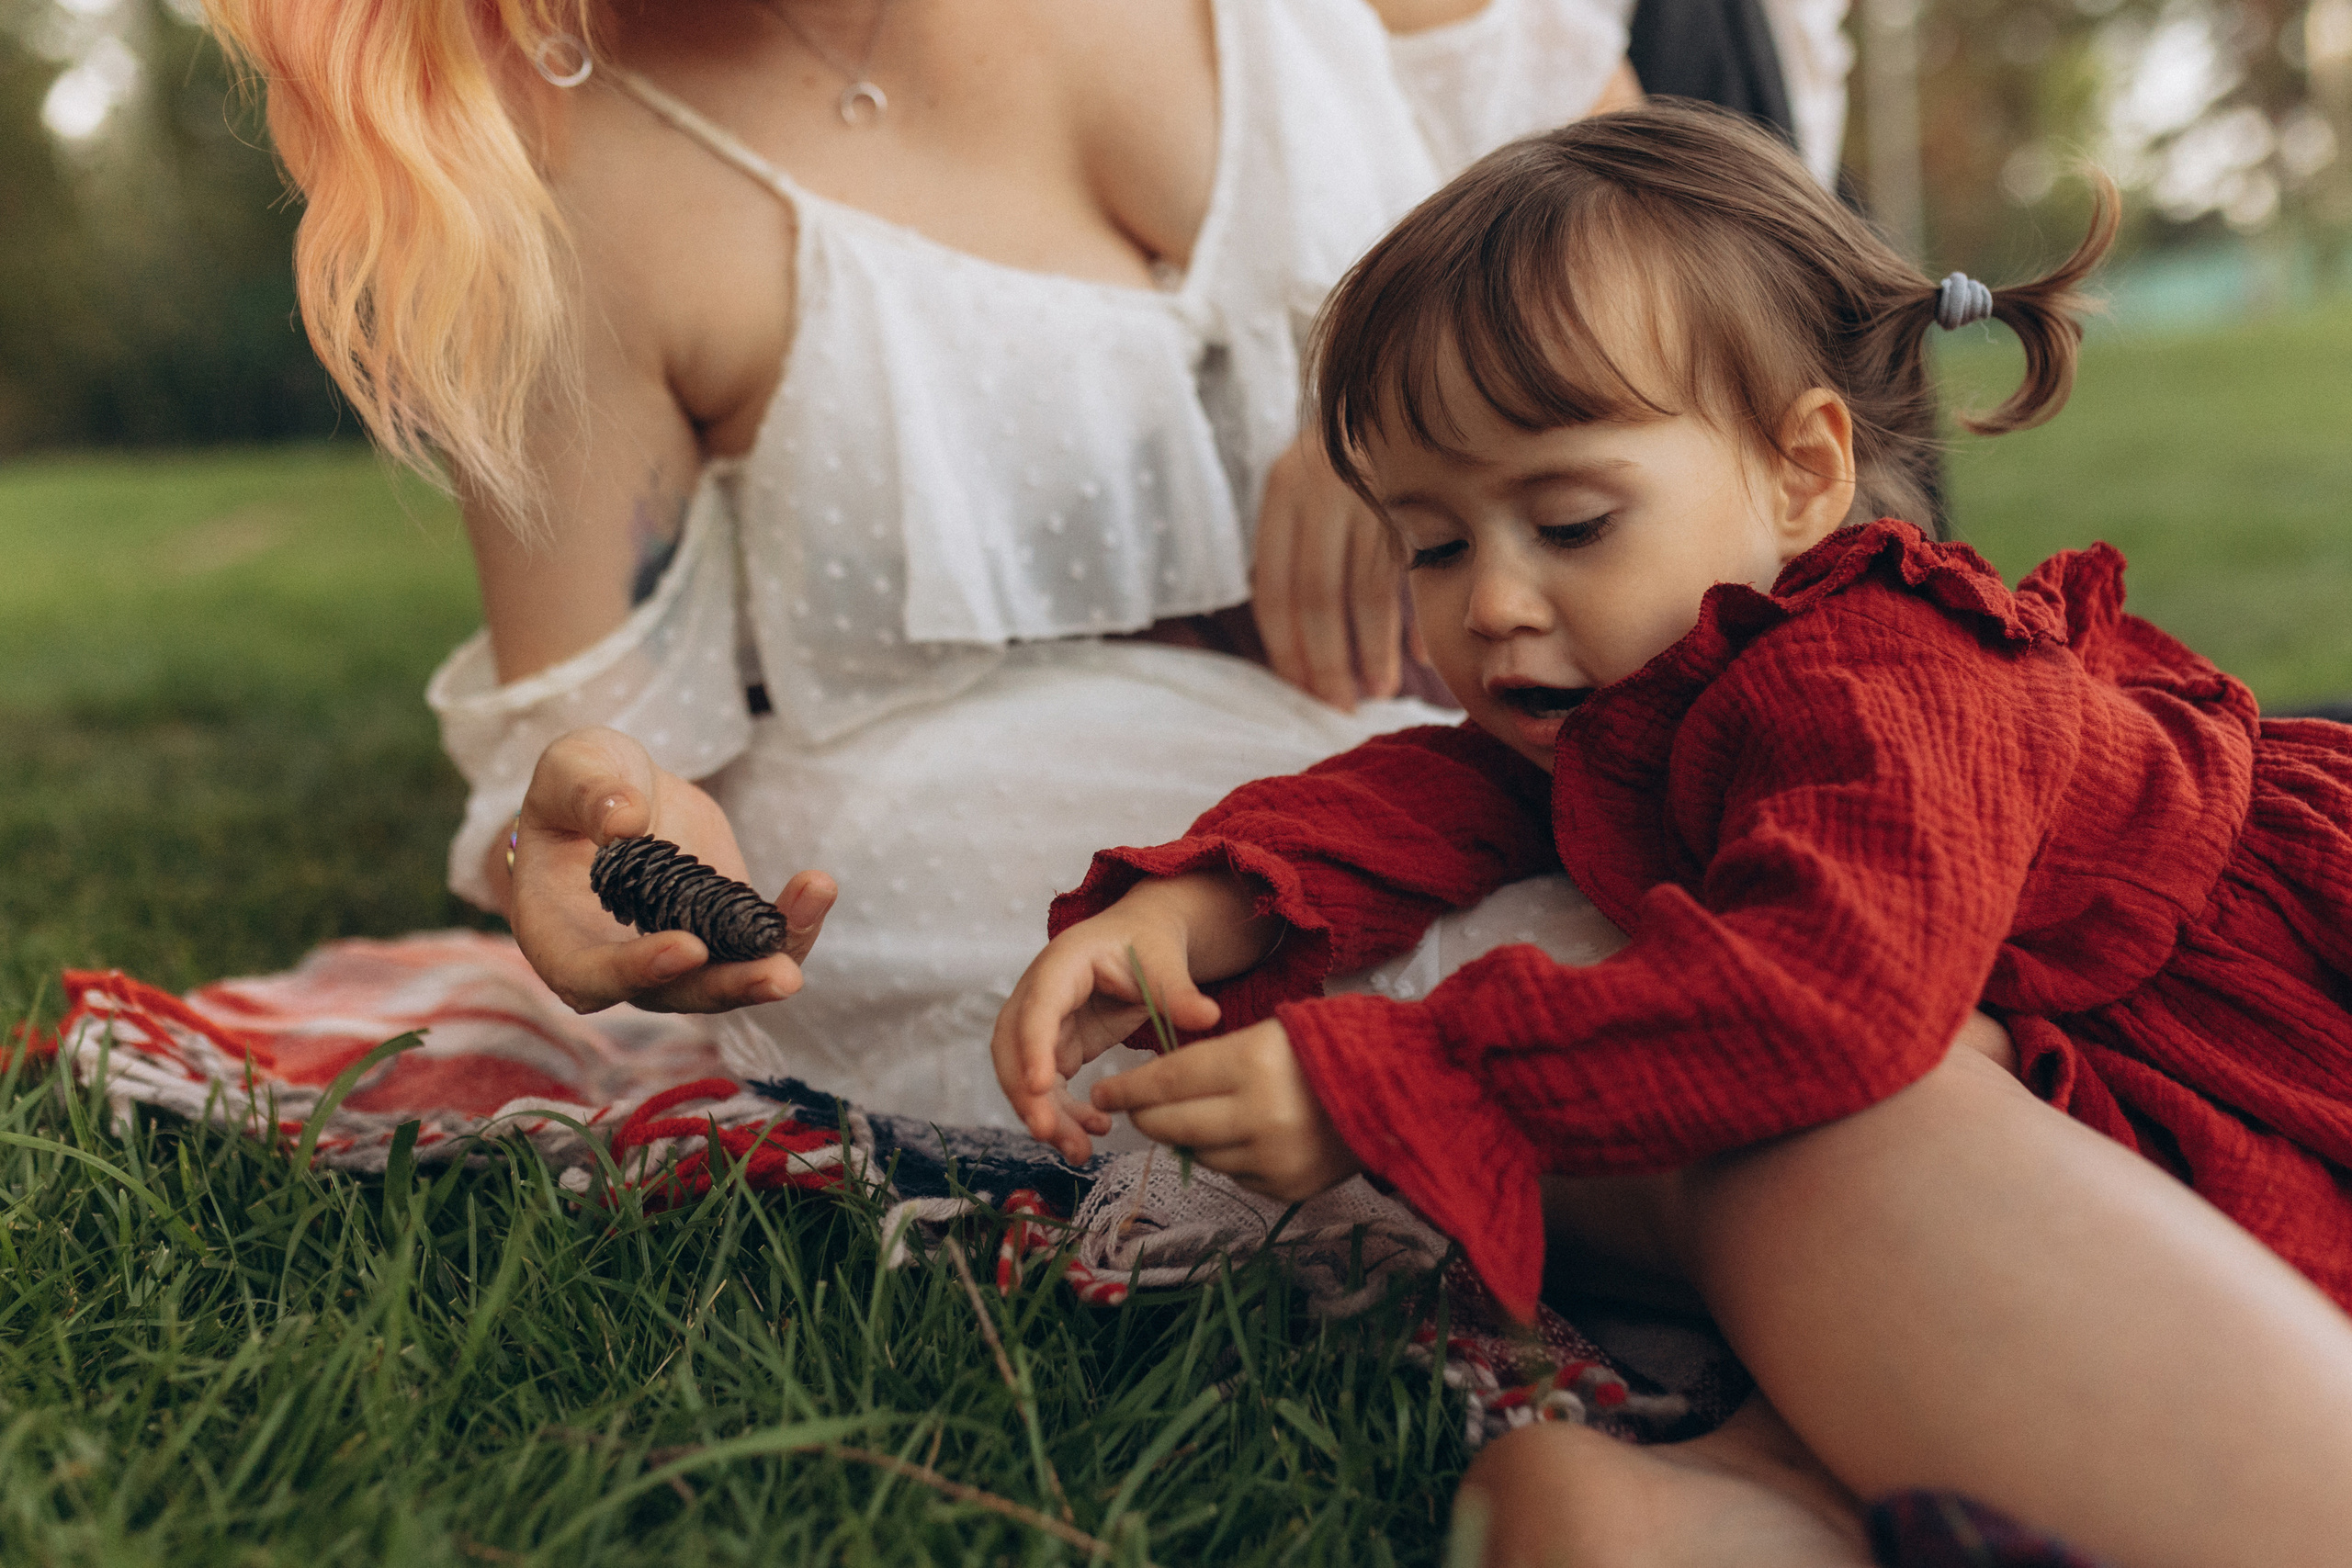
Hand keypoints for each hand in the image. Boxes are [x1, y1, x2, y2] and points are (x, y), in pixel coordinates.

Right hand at [510, 727, 835, 1013]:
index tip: (689, 947)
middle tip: (783, 976)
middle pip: (674, 995)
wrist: (623, 790)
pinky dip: (791, 924)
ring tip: (815, 902)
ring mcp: (676, 953)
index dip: (636, 972)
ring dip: (774, 958)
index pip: (589, 975)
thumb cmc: (579, 784)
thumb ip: (587, 793)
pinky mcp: (722, 933)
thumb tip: (625, 822)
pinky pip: (758, 945)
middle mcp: (618, 962)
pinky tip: (817, 887)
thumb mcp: (571, 769)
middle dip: (731, 987)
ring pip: (727, 978)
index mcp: (559, 935)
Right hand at [990, 888, 1228, 1162]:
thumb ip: (1178, 991)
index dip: (1034, 1047)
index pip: (1038, 1008)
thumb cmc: (1146, 941)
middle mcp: (1039, 993)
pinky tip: (1094, 1130)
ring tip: (1078, 1151)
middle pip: (1013, 1047)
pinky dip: (1064, 1113)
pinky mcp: (1057, 1047)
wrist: (1141, 939)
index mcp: (1062, 963)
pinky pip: (1049, 1087)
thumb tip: (1208, 1016)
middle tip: (1049, 1133)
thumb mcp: (1164, 959)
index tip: (1041, 1086)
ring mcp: (1044, 1023)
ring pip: (1024, 1074)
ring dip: (1045, 1113)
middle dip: (1025, 1093)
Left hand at [1090, 1018, 1360, 1201]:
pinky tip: (1245, 1135)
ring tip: (1201, 1115)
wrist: (1402, 1092)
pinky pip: (1235, 1174)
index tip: (1107, 1090)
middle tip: (1134, 1108)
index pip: (1169, 1080)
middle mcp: (1258, 1117)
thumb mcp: (1269, 1033)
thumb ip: (1214, 1062)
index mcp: (1253, 1065)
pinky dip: (1230, 1156)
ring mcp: (1273, 1159)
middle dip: (1146, 1116)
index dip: (1131, 1087)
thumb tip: (1160, 1091)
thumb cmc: (1330, 1049)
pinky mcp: (1287, 1188)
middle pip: (1174, 1125)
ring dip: (1189, 1137)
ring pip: (1199, 1154)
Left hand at [1252, 432, 1401, 709]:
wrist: (1419, 376)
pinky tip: (1417, 659)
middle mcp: (1320, 486)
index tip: (1301, 688)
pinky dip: (1411, 624)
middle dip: (1326, 661)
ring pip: (1364, 593)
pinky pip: (1409, 577)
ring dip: (1371, 652)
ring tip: (1378, 690)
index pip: (1274, 588)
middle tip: (1338, 704)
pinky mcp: (1417, 495)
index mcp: (1283, 488)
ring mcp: (1371, 489)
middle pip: (1316, 598)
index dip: (1286, 647)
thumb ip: (1300, 547)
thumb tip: (1294, 641)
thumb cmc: (1358, 453)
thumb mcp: (1315, 487)